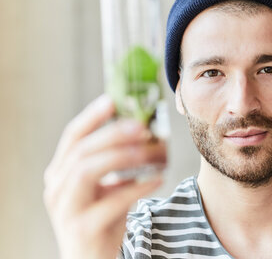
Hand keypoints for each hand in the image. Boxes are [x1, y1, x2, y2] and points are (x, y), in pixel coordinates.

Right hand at [43, 95, 165, 258]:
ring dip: (121, 156)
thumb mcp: (105, 187)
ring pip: (86, 171)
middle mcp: (57, 188)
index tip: (113, 100)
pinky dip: (137, 187)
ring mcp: (66, 209)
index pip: (72, 137)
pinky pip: (112, 202)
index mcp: (61, 173)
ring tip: (149, 150)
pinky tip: (158, 178)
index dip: (92, 117)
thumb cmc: (101, 219)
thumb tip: (145, 132)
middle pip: (81, 150)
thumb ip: (115, 163)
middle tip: (141, 127)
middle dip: (112, 134)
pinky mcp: (83, 228)